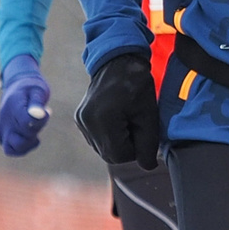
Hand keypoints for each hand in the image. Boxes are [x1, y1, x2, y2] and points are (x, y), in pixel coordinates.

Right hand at [0, 54, 51, 155]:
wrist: (17, 85)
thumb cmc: (31, 88)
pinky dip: (23, 148)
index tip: (47, 111)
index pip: (25, 124)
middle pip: (18, 140)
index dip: (40, 121)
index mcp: (13, 106)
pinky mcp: (4, 135)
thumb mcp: (38, 90)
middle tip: (41, 121)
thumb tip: (39, 115)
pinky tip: (33, 138)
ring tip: (36, 132)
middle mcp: (5, 120)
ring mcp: (3, 129)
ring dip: (27, 144)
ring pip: (11, 148)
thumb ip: (37, 103)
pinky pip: (11, 149)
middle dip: (34, 134)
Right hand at [75, 50, 162, 169]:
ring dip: (118, 141)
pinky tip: (116, 118)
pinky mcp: (80, 119)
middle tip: (135, 124)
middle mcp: (86, 122)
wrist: (118, 61)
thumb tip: (148, 167)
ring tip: (126, 118)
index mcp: (103, 120)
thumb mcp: (149, 115)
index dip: (136, 148)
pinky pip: (96, 139)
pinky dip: (109, 135)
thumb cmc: (137, 85)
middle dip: (126, 146)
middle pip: (109, 155)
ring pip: (102, 149)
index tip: (141, 129)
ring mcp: (80, 121)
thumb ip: (148, 144)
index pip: (120, 156)